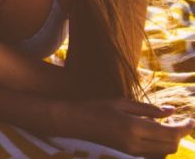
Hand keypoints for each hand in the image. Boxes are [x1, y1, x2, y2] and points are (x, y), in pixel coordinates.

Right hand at [61, 99, 193, 156]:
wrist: (73, 123)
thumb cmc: (95, 107)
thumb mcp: (122, 102)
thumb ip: (149, 109)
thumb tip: (172, 110)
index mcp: (134, 127)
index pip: (170, 132)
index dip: (185, 127)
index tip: (191, 119)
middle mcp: (135, 143)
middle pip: (170, 145)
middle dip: (180, 135)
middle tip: (183, 122)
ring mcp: (130, 151)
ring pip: (163, 152)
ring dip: (171, 141)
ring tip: (171, 127)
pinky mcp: (126, 154)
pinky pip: (152, 154)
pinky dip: (160, 146)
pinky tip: (156, 134)